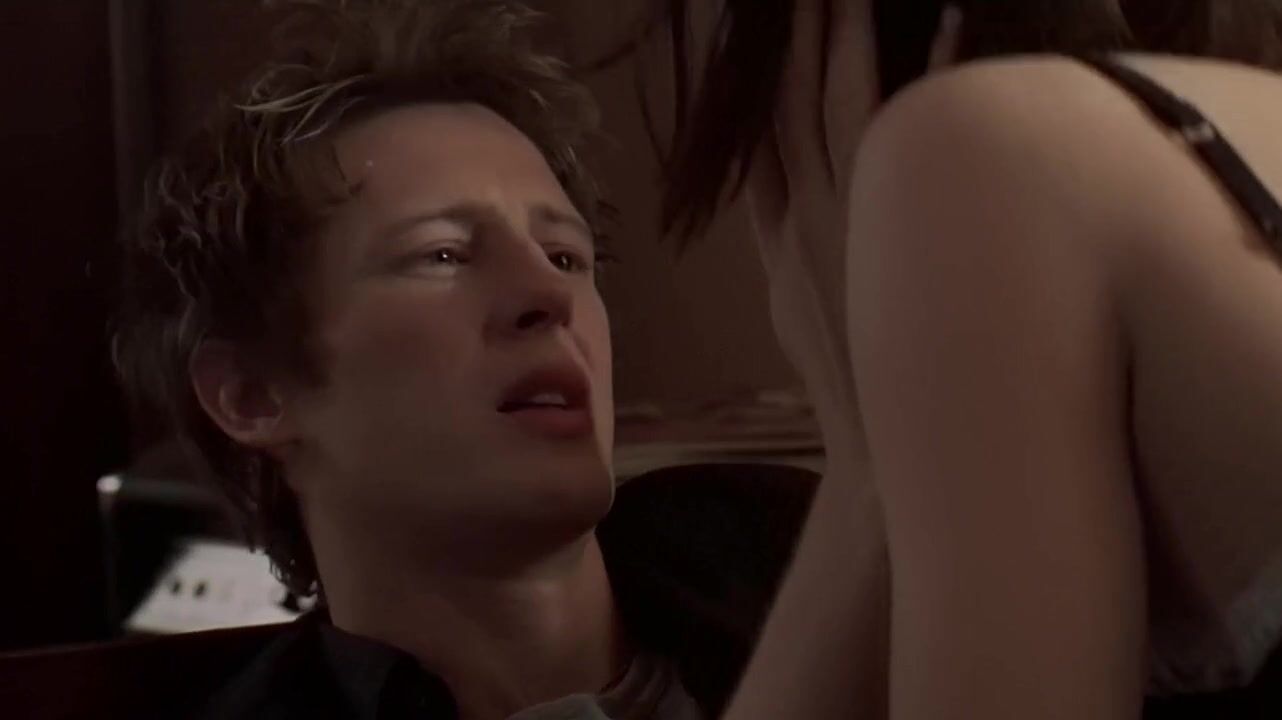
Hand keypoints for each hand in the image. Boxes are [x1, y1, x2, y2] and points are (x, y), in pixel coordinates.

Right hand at [742, 2, 962, 473]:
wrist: (880, 453)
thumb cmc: (847, 381)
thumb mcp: (792, 310)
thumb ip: (781, 247)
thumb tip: (773, 195)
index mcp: (777, 238)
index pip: (753, 138)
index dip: (748, 78)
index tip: (744, 28)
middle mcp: (806, 219)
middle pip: (783, 109)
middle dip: (785, 39)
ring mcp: (853, 219)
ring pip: (836, 108)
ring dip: (837, 38)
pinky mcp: (902, 228)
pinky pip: (913, 138)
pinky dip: (931, 76)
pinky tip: (952, 25)